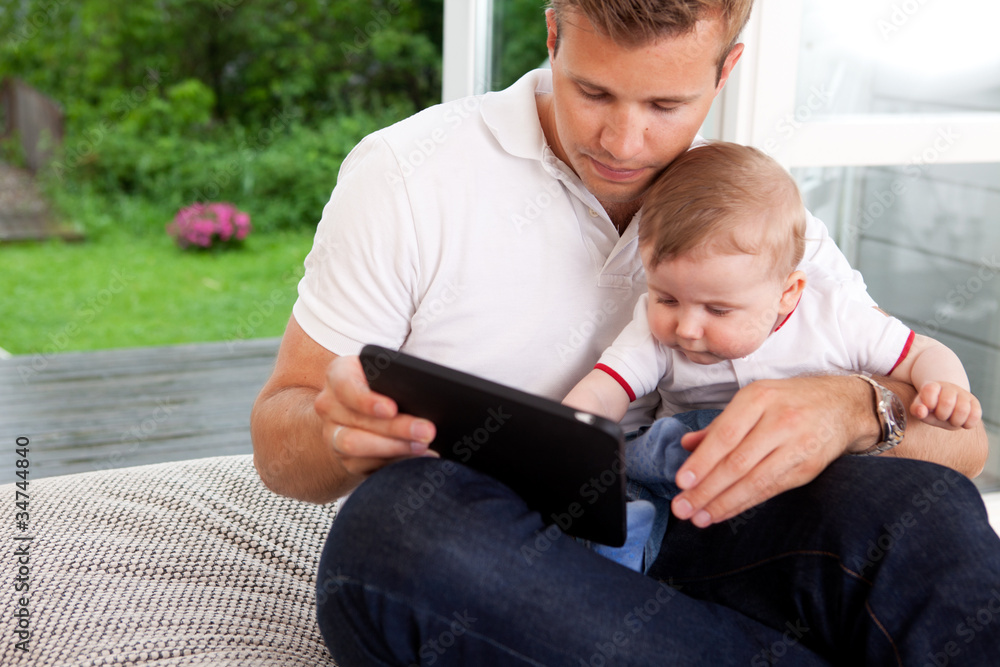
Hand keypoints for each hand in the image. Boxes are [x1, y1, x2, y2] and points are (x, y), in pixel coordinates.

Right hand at [314, 355, 436, 477]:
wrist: (362, 408)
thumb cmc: (382, 383)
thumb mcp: (386, 372)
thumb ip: (397, 376)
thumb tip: (421, 391)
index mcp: (338, 374)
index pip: (345, 386)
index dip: (367, 400)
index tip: (392, 409)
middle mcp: (329, 405)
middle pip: (357, 420)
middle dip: (395, 427)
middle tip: (426, 431)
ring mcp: (333, 434)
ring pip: (356, 446)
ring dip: (394, 447)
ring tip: (423, 445)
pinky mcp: (345, 459)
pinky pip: (366, 465)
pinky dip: (394, 462)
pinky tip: (418, 457)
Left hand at [669, 377, 854, 527]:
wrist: (844, 405)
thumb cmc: (790, 401)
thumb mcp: (754, 400)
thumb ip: (720, 424)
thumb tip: (688, 444)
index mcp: (758, 398)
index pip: (725, 435)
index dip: (702, 461)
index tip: (681, 481)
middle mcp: (779, 420)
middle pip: (737, 462)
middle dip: (706, 489)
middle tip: (683, 507)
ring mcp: (797, 445)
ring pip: (754, 481)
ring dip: (722, 503)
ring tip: (699, 517)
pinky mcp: (809, 468)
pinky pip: (771, 490)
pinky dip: (744, 503)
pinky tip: (724, 512)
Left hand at [910, 381, 982, 429]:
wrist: (946, 404)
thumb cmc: (930, 408)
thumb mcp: (920, 408)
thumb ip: (917, 410)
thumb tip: (921, 412)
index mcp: (933, 386)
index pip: (930, 390)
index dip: (929, 402)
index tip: (930, 407)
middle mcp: (950, 387)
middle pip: (947, 402)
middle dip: (942, 415)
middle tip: (940, 416)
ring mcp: (964, 394)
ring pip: (963, 410)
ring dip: (955, 421)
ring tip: (950, 420)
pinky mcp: (975, 403)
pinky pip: (975, 416)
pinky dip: (967, 423)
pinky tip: (961, 422)